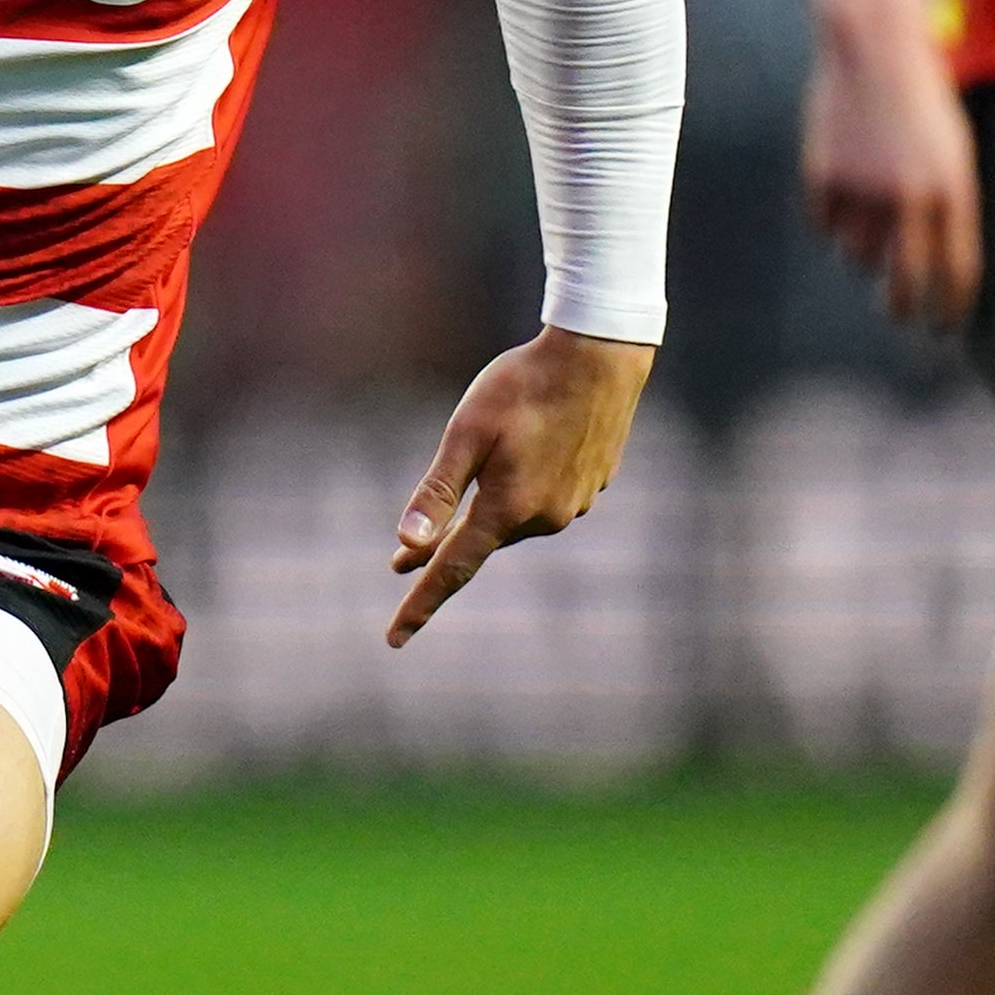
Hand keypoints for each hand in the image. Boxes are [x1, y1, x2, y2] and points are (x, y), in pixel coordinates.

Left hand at [385, 326, 654, 645]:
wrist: (600, 355)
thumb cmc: (524, 386)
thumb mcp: (467, 433)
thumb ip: (438, 491)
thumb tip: (407, 543)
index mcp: (508, 510)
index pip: (452, 571)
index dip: (419, 604)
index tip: (394, 639)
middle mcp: (544, 518)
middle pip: (481, 540)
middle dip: (441, 548)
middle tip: (398, 562)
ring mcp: (574, 504)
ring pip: (514, 518)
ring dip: (487, 510)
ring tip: (474, 484)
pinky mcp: (592, 485)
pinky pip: (544, 499)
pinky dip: (522, 489)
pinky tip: (524, 457)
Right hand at [800, 24, 978, 330]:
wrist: (876, 49)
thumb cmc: (922, 105)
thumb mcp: (952, 155)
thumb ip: (946, 211)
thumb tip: (929, 275)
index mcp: (954, 189)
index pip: (957, 273)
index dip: (950, 310)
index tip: (943, 329)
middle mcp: (911, 196)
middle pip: (903, 284)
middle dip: (901, 310)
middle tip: (897, 314)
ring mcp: (864, 188)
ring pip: (856, 256)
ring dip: (862, 248)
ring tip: (869, 205)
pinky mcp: (823, 177)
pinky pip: (823, 225)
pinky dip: (831, 215)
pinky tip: (842, 177)